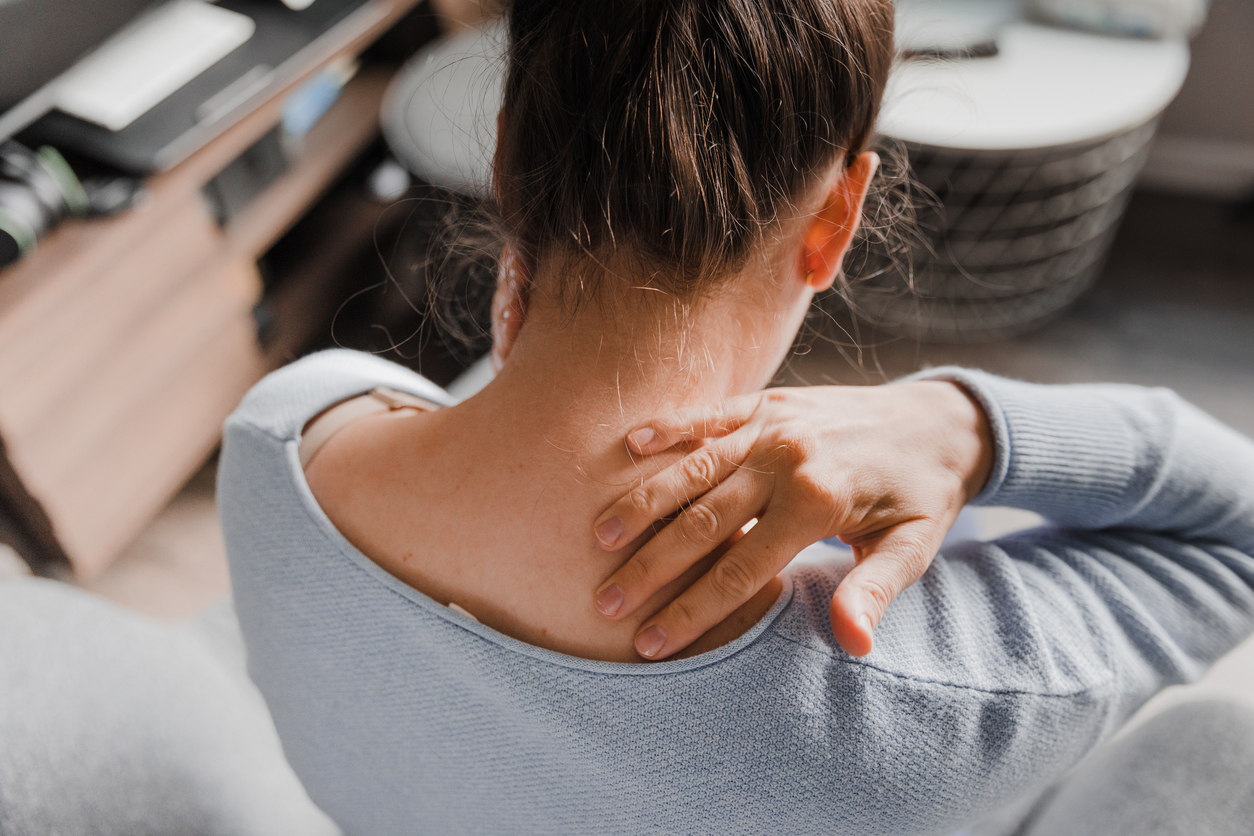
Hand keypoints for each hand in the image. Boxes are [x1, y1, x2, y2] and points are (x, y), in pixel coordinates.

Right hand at [592, 381, 993, 659]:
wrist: (941, 418)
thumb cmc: (923, 493)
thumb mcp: (913, 547)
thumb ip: (874, 591)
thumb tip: (852, 645)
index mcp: (819, 501)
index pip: (741, 569)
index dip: (692, 610)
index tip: (653, 643)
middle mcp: (787, 458)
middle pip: (702, 522)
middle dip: (650, 567)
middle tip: (604, 602)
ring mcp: (772, 424)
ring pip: (692, 468)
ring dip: (642, 503)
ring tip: (599, 539)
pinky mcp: (767, 401)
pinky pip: (708, 414)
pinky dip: (667, 428)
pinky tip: (628, 445)